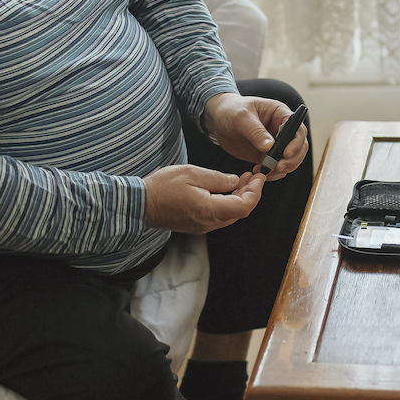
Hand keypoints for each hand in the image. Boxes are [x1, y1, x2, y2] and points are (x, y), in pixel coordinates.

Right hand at [143, 164, 263, 234]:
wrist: (140, 204)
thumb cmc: (162, 187)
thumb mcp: (193, 174)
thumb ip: (217, 179)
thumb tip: (234, 182)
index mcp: (210, 210)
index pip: (244, 206)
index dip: (256, 191)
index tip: (258, 177)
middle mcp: (209, 223)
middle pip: (240, 212)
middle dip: (250, 193)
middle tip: (252, 176)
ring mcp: (202, 226)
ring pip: (231, 214)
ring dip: (240, 198)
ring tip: (241, 180)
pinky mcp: (196, 224)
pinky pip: (219, 216)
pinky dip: (228, 203)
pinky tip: (226, 190)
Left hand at [203, 92, 309, 180]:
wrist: (218, 120)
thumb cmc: (231, 110)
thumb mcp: (242, 117)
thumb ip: (256, 131)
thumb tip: (270, 146)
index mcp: (280, 114)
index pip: (297, 129)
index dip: (296, 142)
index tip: (286, 153)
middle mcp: (282, 129)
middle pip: (300, 147)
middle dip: (292, 159)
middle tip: (278, 167)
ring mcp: (276, 144)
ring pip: (291, 160)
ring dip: (283, 169)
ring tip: (266, 170)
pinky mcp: (267, 155)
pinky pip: (277, 167)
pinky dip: (273, 173)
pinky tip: (260, 171)